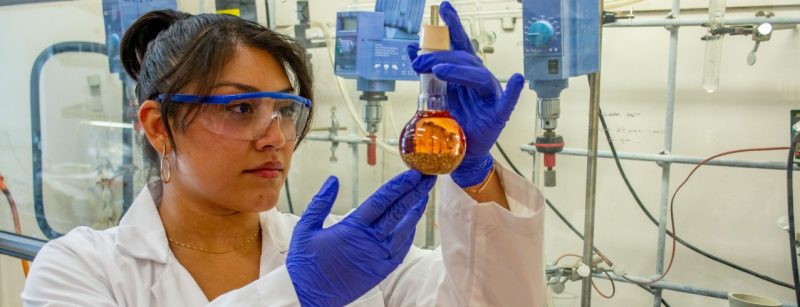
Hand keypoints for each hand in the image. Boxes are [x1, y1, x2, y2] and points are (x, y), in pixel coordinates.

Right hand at [286, 170, 435, 305]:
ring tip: (423, 196)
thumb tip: (333, 180)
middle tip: (427, 177)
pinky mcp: (380, 272)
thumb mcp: (306, 227)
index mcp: (352, 228)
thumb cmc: (305, 262)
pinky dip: (408, 235)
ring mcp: (377, 258)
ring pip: (404, 231)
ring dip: (415, 212)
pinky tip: (412, 224)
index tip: (412, 174)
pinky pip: (401, 251)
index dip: (399, 186)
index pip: (382, 200)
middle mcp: (369, 242)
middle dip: (415, 192)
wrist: (308, 296)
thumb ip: (321, 202)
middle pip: (398, 212)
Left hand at [407, 1, 524, 187]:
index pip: (459, 44)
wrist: (460, 152)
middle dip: (439, 57)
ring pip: (477, 76)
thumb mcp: (433, 93)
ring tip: (439, 71)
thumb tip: (410, 48)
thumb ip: (425, 71)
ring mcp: (489, 96)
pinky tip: (516, 79)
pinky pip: (507, 101)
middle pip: (463, 60)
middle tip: (418, 63)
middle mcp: (478, 79)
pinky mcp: (497, 115)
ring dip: (458, 70)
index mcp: (464, 72)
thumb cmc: (452, 121)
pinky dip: (512, 90)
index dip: (453, 24)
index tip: (444, 6)